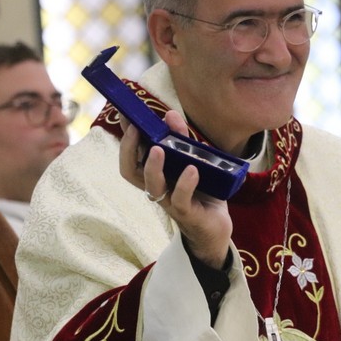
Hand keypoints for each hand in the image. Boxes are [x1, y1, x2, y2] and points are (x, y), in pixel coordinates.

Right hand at [118, 110, 232, 268]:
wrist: (216, 227)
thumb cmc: (201, 192)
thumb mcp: (193, 160)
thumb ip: (182, 139)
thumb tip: (170, 115)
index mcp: (155, 174)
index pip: (131, 155)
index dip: (125, 136)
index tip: (125, 114)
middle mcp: (157, 188)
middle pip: (130, 171)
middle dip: (128, 149)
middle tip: (135, 129)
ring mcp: (170, 201)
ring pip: (152, 186)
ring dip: (153, 167)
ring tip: (159, 149)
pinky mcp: (187, 213)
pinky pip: (181, 199)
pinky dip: (184, 184)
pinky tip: (192, 170)